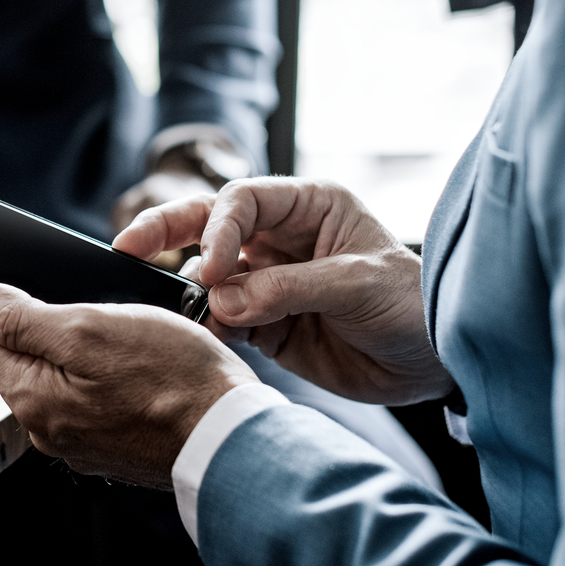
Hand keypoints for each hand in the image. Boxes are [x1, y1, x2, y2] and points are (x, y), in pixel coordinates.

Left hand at [0, 282, 257, 486]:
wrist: (231, 438)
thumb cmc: (172, 380)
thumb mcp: (89, 329)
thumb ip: (21, 318)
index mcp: (30, 398)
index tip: (15, 282)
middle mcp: (47, 429)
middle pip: (15, 360)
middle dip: (34, 325)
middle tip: (82, 304)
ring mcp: (81, 442)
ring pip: (55, 378)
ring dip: (72, 349)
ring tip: (114, 331)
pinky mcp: (113, 446)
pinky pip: (89, 400)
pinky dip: (101, 375)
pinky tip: (131, 364)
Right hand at [115, 179, 451, 405]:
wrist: (437, 364)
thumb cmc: (415, 305)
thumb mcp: (357, 285)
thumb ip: (288, 289)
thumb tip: (221, 301)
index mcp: (308, 206)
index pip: (243, 201)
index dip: (218, 229)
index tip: (208, 270)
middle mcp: (281, 237)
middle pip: (209, 224)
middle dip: (166, 232)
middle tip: (127, 247)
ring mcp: (268, 281)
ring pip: (207, 275)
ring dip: (187, 290)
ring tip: (176, 311)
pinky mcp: (264, 324)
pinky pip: (221, 319)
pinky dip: (206, 328)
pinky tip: (200, 336)